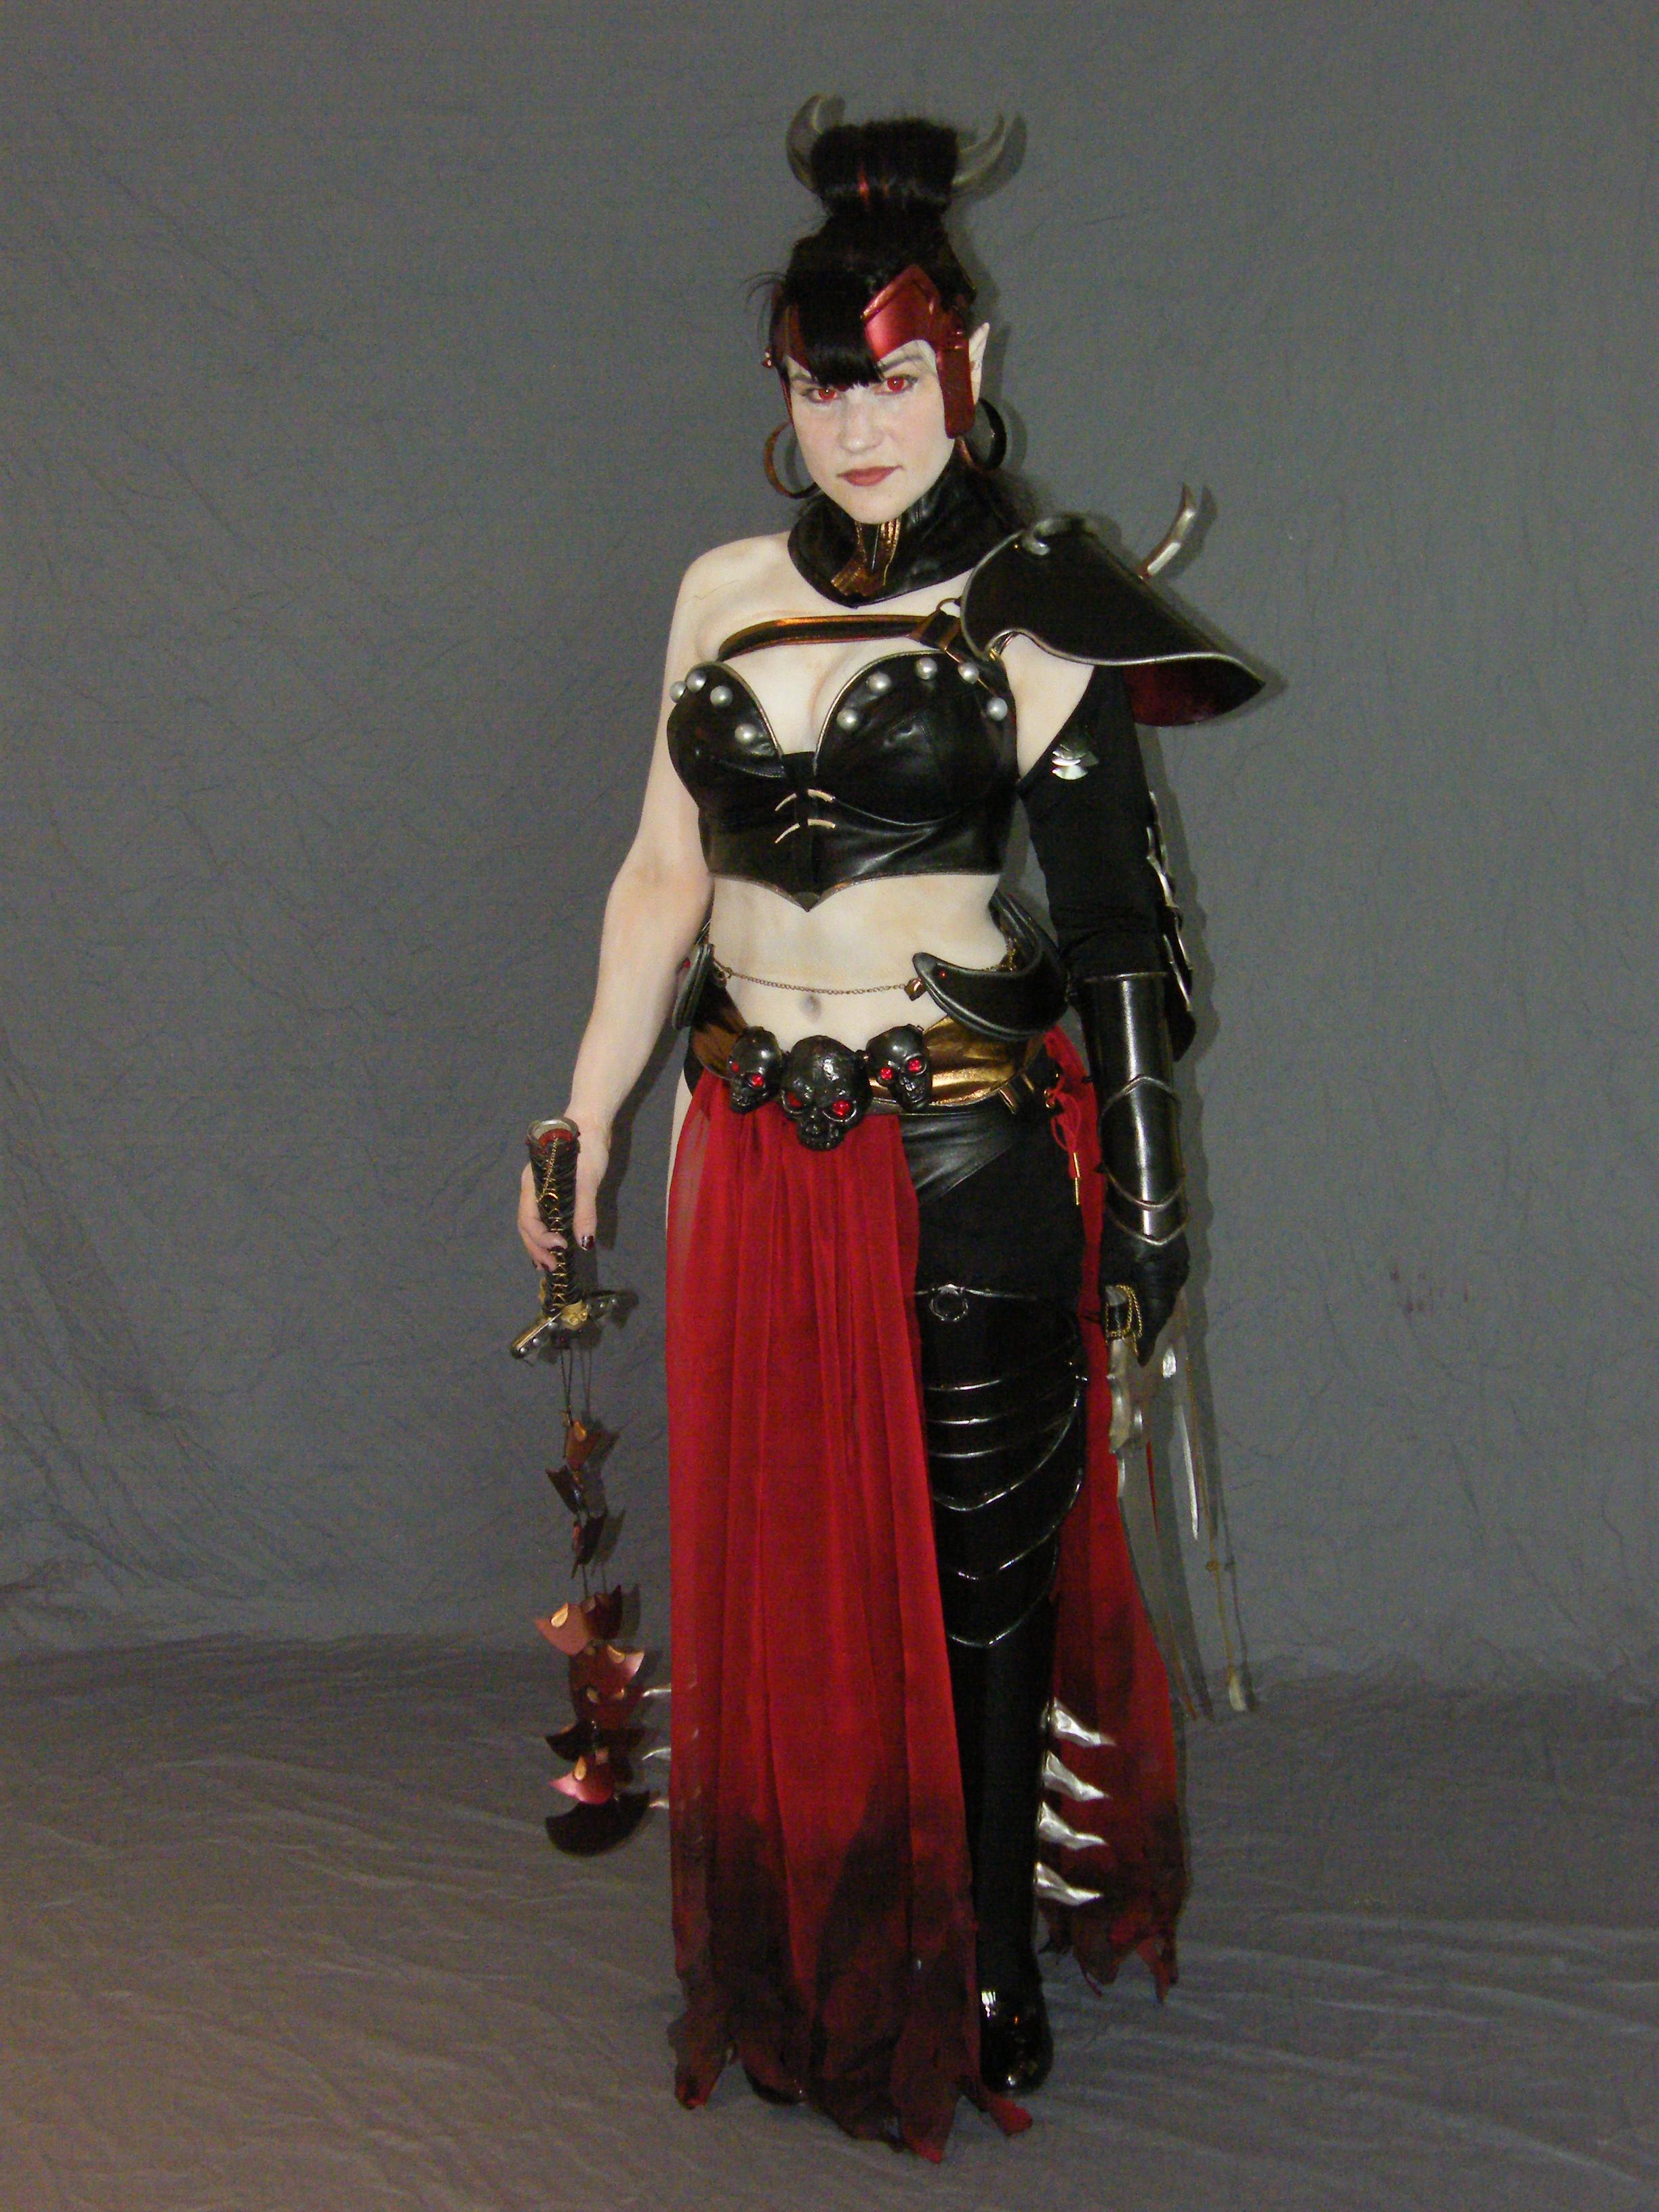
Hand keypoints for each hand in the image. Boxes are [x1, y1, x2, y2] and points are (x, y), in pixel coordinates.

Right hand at [516, 1115, 610, 1267]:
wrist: (591, 1121)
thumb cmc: (587, 1147)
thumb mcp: (588, 1180)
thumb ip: (584, 1210)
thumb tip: (584, 1243)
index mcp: (533, 1184)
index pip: (529, 1219)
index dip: (541, 1238)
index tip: (561, 1248)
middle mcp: (531, 1187)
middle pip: (526, 1224)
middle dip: (536, 1248)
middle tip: (551, 1268)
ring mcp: (539, 1187)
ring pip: (531, 1221)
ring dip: (538, 1243)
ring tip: (547, 1264)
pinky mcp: (551, 1187)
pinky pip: (541, 1214)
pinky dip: (544, 1231)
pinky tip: (552, 1243)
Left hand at [1097, 1223, 1188, 1365]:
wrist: (1146, 1192)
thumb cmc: (1124, 1232)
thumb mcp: (1111, 1266)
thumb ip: (1112, 1296)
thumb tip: (1112, 1322)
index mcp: (1159, 1285)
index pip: (1153, 1321)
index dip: (1146, 1341)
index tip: (1142, 1358)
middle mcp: (1175, 1277)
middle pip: (1163, 1308)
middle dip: (1151, 1324)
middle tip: (1140, 1337)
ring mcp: (1180, 1260)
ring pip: (1169, 1291)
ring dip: (1156, 1304)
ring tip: (1143, 1313)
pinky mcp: (1178, 1247)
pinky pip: (1170, 1277)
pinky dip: (1159, 1287)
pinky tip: (1150, 1285)